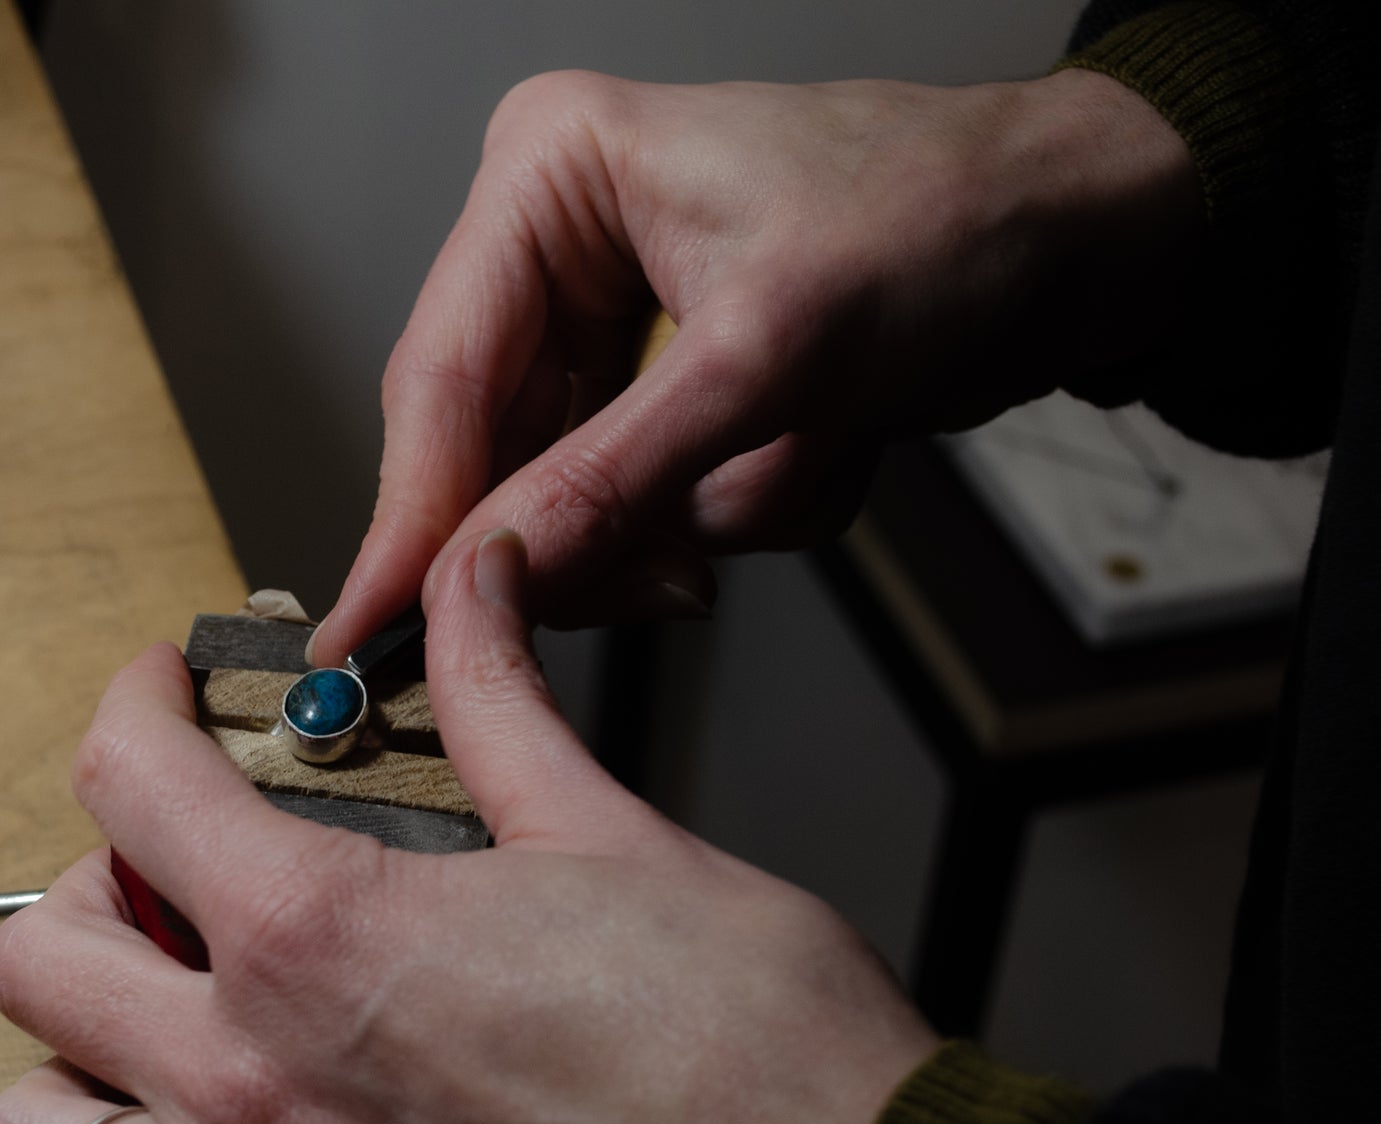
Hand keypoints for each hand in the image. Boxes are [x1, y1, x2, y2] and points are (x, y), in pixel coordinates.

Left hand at [0, 529, 936, 1123]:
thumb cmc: (761, 1057)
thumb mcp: (619, 834)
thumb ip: (505, 700)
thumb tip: (479, 584)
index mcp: (329, 937)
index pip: (132, 781)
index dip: (138, 704)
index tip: (167, 698)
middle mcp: (259, 1094)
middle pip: (41, 955)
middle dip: (97, 880)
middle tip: (182, 872)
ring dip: (79, 1065)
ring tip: (172, 1033)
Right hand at [312, 67, 1199, 656]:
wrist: (1069, 240)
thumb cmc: (937, 225)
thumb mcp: (761, 360)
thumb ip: (607, 477)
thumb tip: (489, 568)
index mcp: (553, 179)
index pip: (442, 375)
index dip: (412, 518)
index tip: (372, 627)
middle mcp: (568, 248)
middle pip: (509, 449)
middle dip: (597, 525)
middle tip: (660, 576)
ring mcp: (626, 326)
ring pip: (596, 494)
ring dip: (701, 514)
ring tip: (800, 455)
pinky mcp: (684, 388)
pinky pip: (672, 503)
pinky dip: (752, 504)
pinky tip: (828, 444)